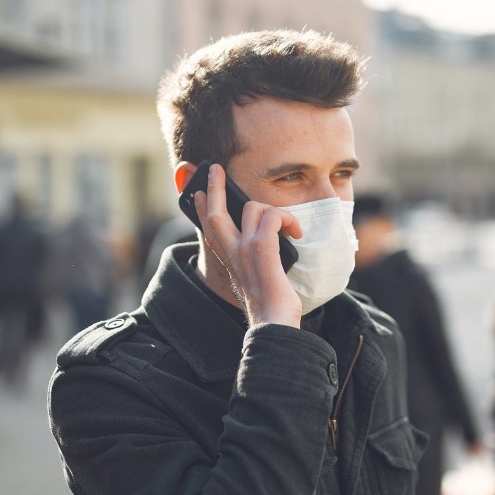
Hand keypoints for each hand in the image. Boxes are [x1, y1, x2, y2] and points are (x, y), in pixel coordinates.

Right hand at [193, 163, 303, 326]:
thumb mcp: (256, 280)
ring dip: (276, 211)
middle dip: (214, 186)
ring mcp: (245, 249)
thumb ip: (255, 263)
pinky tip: (296, 232)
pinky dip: (287, 219)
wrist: (273, 324)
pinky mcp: (262, 248)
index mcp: (230, 260)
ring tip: (290, 228)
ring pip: (254, 207)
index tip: (198, 193)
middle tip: (215, 170)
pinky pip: (273, 216)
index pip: (209, 228)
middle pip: (215, 211)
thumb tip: (270, 250)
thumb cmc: (270, 308)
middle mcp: (232, 252)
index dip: (202, 208)